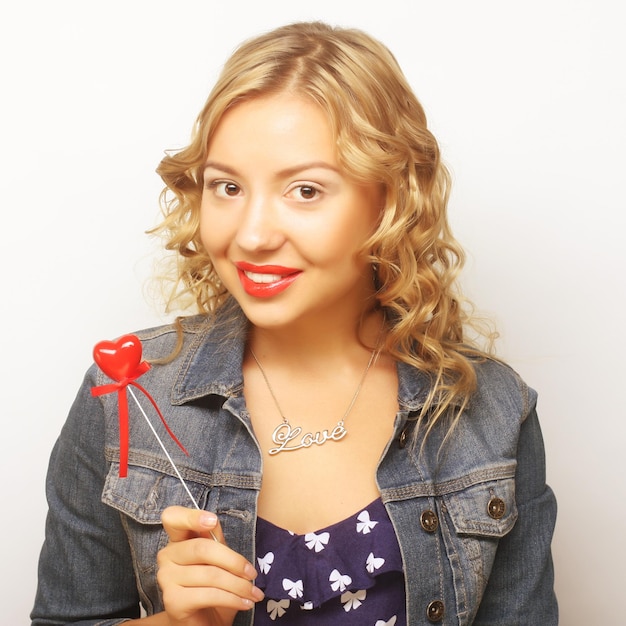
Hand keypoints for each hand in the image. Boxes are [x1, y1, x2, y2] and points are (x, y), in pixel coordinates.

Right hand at [157, 506, 263, 625]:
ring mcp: (166, 578)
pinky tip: (244, 603)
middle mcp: (167, 556)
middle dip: (234, 561)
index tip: (212, 521)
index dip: (191, 516)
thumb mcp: (219, 561)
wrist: (204, 623)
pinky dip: (233, 599)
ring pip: (210, 574)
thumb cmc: (212, 588)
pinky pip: (209, 595)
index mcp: (178, 540)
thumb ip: (215, 540)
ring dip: (239, 585)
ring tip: (253, 593)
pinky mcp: (173, 601)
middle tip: (252, 574)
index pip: (173, 518)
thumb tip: (215, 523)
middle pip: (202, 548)